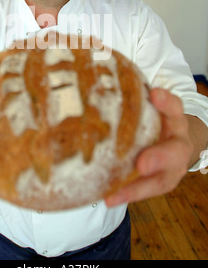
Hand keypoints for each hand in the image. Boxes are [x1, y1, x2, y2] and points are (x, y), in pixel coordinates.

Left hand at [105, 88, 193, 206]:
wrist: (175, 140)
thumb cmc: (154, 117)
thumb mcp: (149, 104)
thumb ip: (131, 95)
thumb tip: (92, 70)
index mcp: (174, 117)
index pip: (174, 106)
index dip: (166, 101)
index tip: (154, 94)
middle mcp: (176, 141)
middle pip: (174, 150)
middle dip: (158, 157)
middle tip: (142, 164)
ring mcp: (171, 165)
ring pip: (163, 179)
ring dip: (140, 186)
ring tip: (117, 192)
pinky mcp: (162, 181)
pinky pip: (147, 191)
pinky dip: (128, 194)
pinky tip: (109, 198)